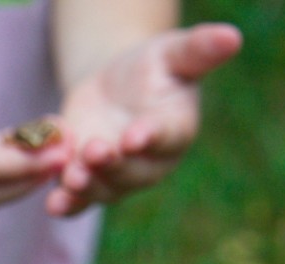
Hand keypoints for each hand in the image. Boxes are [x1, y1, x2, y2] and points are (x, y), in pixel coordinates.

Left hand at [46, 23, 242, 214]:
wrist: (115, 87)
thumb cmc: (152, 68)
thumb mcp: (173, 53)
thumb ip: (198, 50)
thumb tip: (231, 36)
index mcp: (174, 130)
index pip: (165, 137)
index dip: (150, 138)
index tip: (134, 137)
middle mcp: (148, 162)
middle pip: (130, 172)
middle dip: (112, 165)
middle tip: (95, 152)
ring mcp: (116, 177)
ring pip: (102, 190)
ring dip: (86, 188)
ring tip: (71, 179)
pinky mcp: (86, 182)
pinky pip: (78, 201)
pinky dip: (66, 204)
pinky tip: (53, 205)